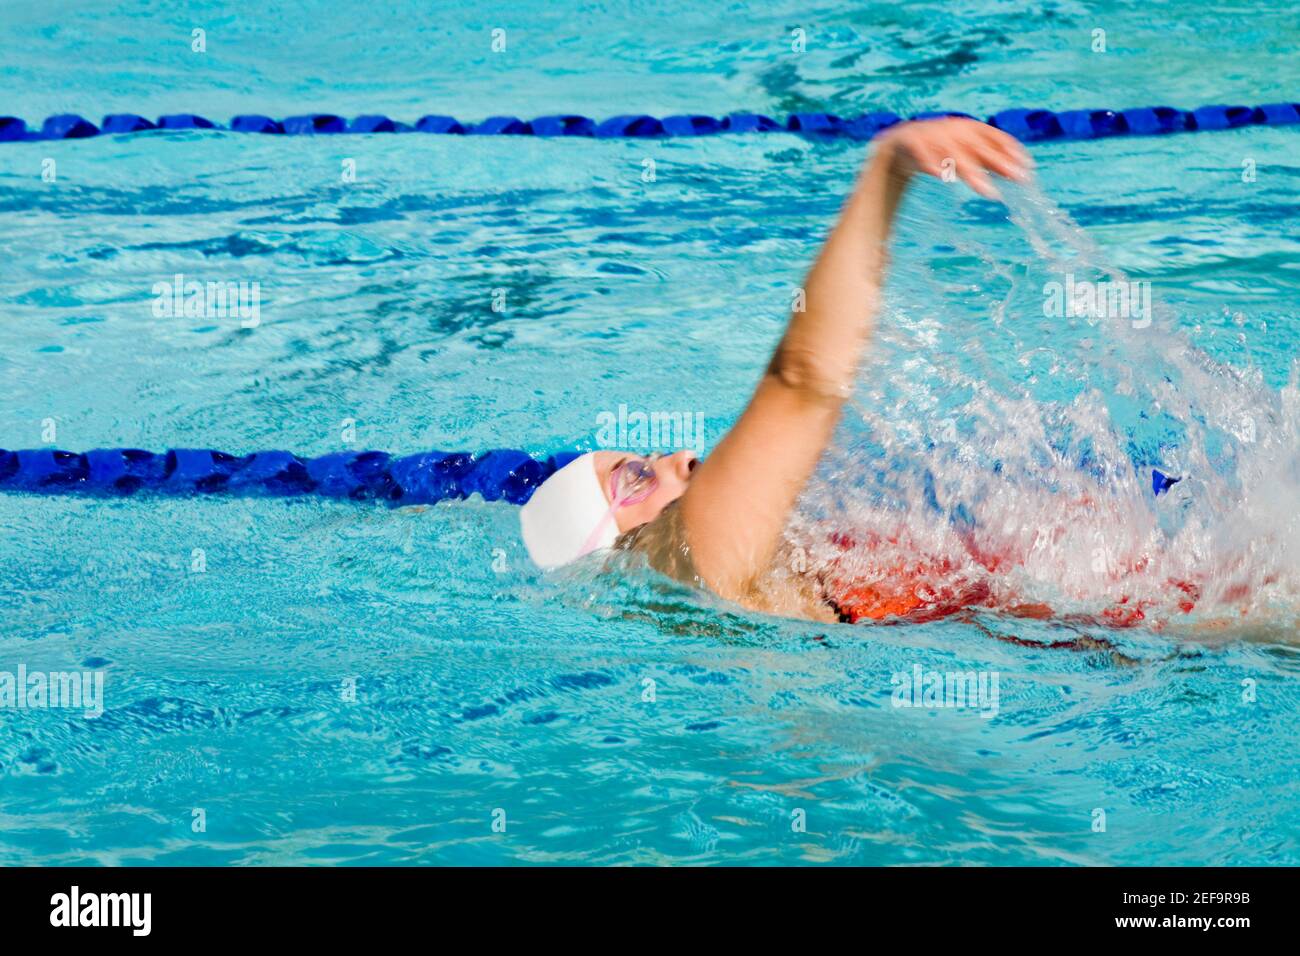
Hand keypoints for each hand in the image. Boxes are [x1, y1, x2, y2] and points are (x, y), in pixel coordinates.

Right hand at [874, 117, 1030, 199]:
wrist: (897, 146)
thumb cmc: (938, 152)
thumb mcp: (965, 154)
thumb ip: (988, 162)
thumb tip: (1018, 173)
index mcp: (968, 128)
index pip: (995, 136)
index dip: (1012, 150)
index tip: (1028, 166)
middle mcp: (952, 129)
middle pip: (978, 146)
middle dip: (999, 161)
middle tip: (1017, 178)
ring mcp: (931, 134)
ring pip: (953, 153)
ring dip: (971, 172)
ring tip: (987, 190)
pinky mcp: (910, 142)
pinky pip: (921, 154)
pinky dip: (931, 163)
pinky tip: (940, 176)